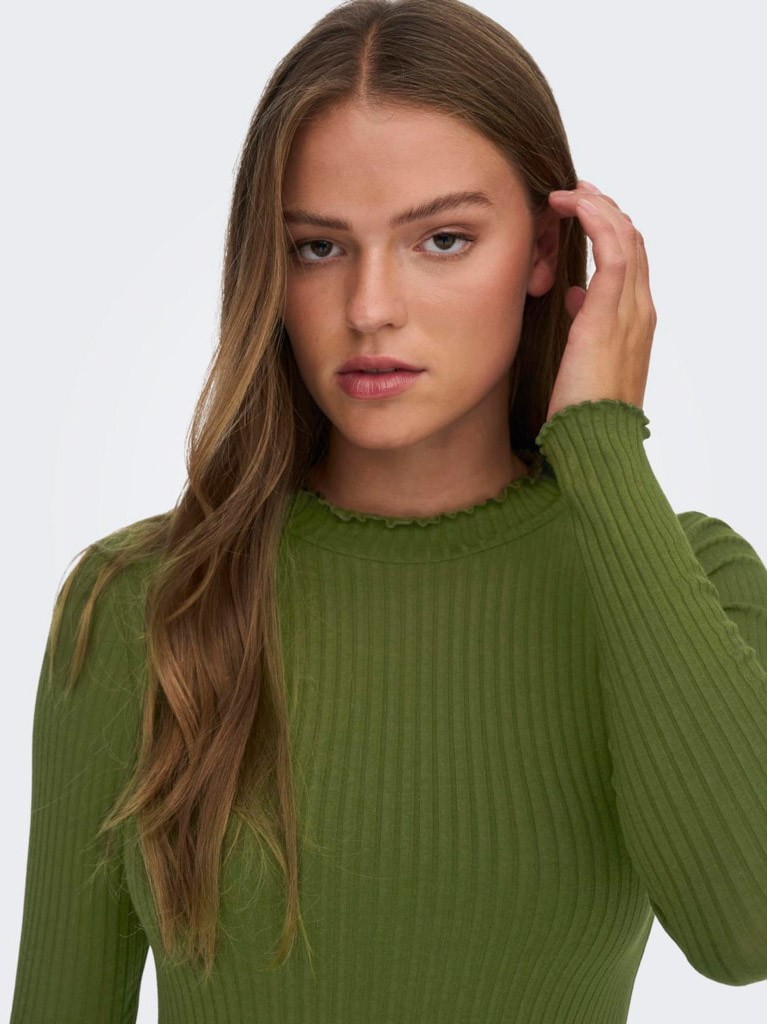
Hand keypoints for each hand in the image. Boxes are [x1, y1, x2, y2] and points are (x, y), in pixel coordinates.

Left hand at [544, 180, 655, 422]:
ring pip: (626, 238)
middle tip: (573, 191)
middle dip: (603, 209)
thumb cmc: (582, 410)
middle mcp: (640, 311)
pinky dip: (597, 222)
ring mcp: (631, 312)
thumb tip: (574, 297)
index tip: (578, 210)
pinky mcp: (611, 316)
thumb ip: (585, 323)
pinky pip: (614, 252)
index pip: (629, 259)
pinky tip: (576, 206)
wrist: (593, 442)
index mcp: (634, 321)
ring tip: (568, 193)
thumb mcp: (582, 357)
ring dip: (598, 207)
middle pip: (632, 240)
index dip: (606, 228)